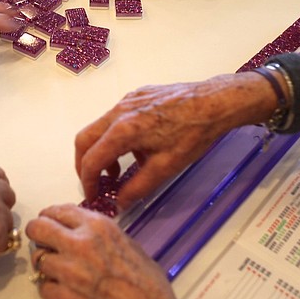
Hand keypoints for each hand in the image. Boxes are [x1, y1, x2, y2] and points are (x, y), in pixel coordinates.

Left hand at [26, 204, 188, 298]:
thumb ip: (101, 234)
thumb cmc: (147, 286)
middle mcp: (81, 244)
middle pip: (38, 228)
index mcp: (98, 227)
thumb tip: (83, 230)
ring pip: (39, 260)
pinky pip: (44, 288)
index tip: (48, 222)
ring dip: (46, 266)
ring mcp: (69, 271)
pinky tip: (65, 293)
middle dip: (38, 235)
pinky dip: (52, 291)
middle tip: (43, 244)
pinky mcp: (63, 297)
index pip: (58, 210)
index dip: (50, 217)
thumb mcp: (129, 245)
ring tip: (60, 273)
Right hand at [75, 73, 275, 208]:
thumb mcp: (166, 167)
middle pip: (84, 139)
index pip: (91, 159)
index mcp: (123, 130)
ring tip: (118, 170)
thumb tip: (119, 203)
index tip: (93, 197)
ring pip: (98, 127)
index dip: (88, 182)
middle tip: (95, 183)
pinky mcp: (136, 95)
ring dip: (101, 150)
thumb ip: (138, 187)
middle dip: (84, 164)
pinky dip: (114, 137)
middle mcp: (118, 111)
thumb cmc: (193, 134)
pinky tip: (137, 149)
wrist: (215, 101)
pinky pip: (114, 117)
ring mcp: (126, 100)